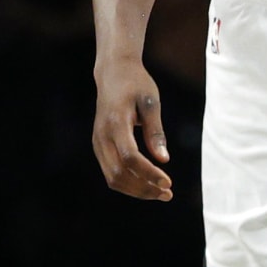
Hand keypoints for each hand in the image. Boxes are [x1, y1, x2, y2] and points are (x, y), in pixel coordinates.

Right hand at [92, 55, 172, 200]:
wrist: (113, 72)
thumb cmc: (135, 84)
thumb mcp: (151, 102)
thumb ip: (156, 131)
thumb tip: (164, 160)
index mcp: (115, 122)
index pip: (131, 158)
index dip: (149, 174)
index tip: (169, 183)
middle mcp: (102, 135)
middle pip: (119, 174)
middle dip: (144, 188)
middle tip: (168, 193)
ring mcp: (97, 141)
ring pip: (112, 178)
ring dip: (136, 190)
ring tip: (160, 192)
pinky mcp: (99, 145)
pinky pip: (110, 172)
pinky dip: (128, 183)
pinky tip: (146, 183)